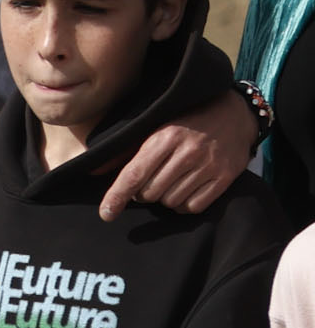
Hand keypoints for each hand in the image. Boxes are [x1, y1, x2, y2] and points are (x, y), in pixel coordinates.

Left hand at [99, 90, 256, 220]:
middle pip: (150, 193)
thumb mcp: (155, 127)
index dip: (116, 197)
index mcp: (165, 137)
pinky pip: (194, 207)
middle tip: (152, 180)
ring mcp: (209, 165)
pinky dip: (185, 204)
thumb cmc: (186, 122)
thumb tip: (92, 171)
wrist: (235, 113)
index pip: (134, 175)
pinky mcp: (225, 176)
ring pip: (171, 202)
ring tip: (173, 180)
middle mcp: (187, 152)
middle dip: (145, 193)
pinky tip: (187, 189)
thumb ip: (125, 151)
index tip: (106, 214)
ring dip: (166, 198)